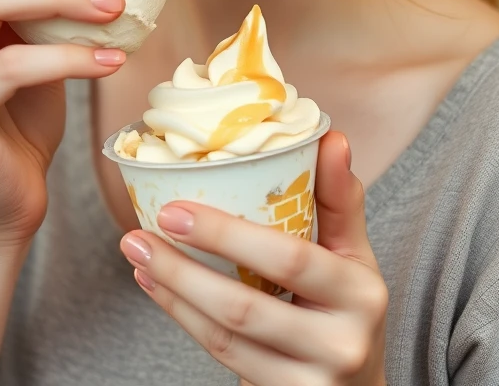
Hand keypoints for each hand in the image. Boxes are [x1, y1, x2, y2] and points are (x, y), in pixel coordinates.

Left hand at [119, 132, 387, 385]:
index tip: (174, 208)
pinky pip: (223, 357)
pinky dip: (183, 318)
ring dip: (173, 292)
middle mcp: (341, 344)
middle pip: (245, 307)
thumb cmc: (349, 307)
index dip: (228, 235)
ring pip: (225, 336)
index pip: (290, 260)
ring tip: (138, 255)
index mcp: (360, 293)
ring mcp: (310, 382)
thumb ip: (340, 198)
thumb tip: (331, 138)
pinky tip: (157, 288)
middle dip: (183, 268)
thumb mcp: (355, 255)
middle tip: (139, 234)